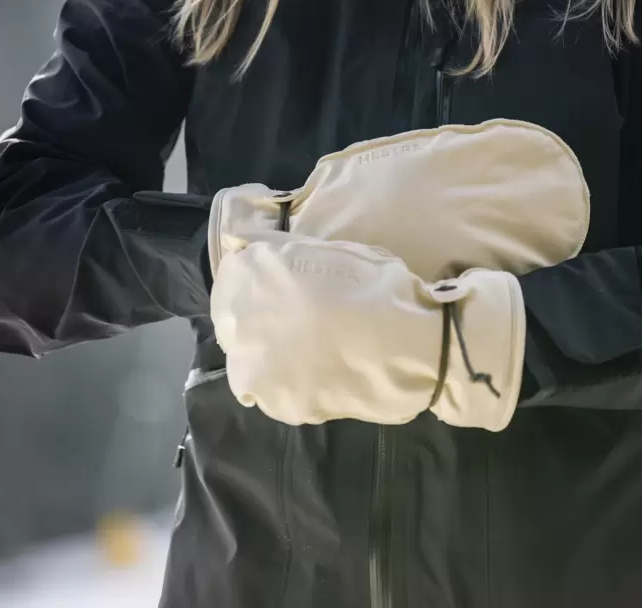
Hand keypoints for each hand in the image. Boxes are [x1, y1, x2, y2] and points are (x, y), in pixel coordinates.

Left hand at [210, 232, 524, 429]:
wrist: (411, 345)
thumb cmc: (375, 285)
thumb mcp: (327, 249)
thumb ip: (277, 247)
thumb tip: (242, 237)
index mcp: (254, 273)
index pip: (230, 275)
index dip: (253, 280)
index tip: (276, 285)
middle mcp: (242, 319)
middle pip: (231, 318)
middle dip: (254, 317)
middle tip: (295, 318)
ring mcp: (255, 366)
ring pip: (245, 359)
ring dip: (265, 353)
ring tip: (306, 348)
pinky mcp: (275, 404)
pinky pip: (267, 392)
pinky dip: (284, 384)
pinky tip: (315, 372)